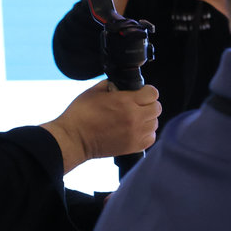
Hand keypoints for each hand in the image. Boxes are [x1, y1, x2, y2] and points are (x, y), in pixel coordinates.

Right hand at [42, 80, 160, 170]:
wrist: (73, 139)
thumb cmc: (80, 115)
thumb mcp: (93, 92)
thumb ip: (111, 85)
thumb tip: (121, 84)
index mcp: (126, 102)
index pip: (153, 93)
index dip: (147, 91)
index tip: (140, 93)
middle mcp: (135, 117)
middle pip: (157, 108)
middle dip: (148, 104)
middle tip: (137, 106)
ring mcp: (136, 133)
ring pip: (155, 123)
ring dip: (147, 119)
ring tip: (134, 119)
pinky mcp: (134, 146)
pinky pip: (151, 137)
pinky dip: (146, 133)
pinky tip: (135, 130)